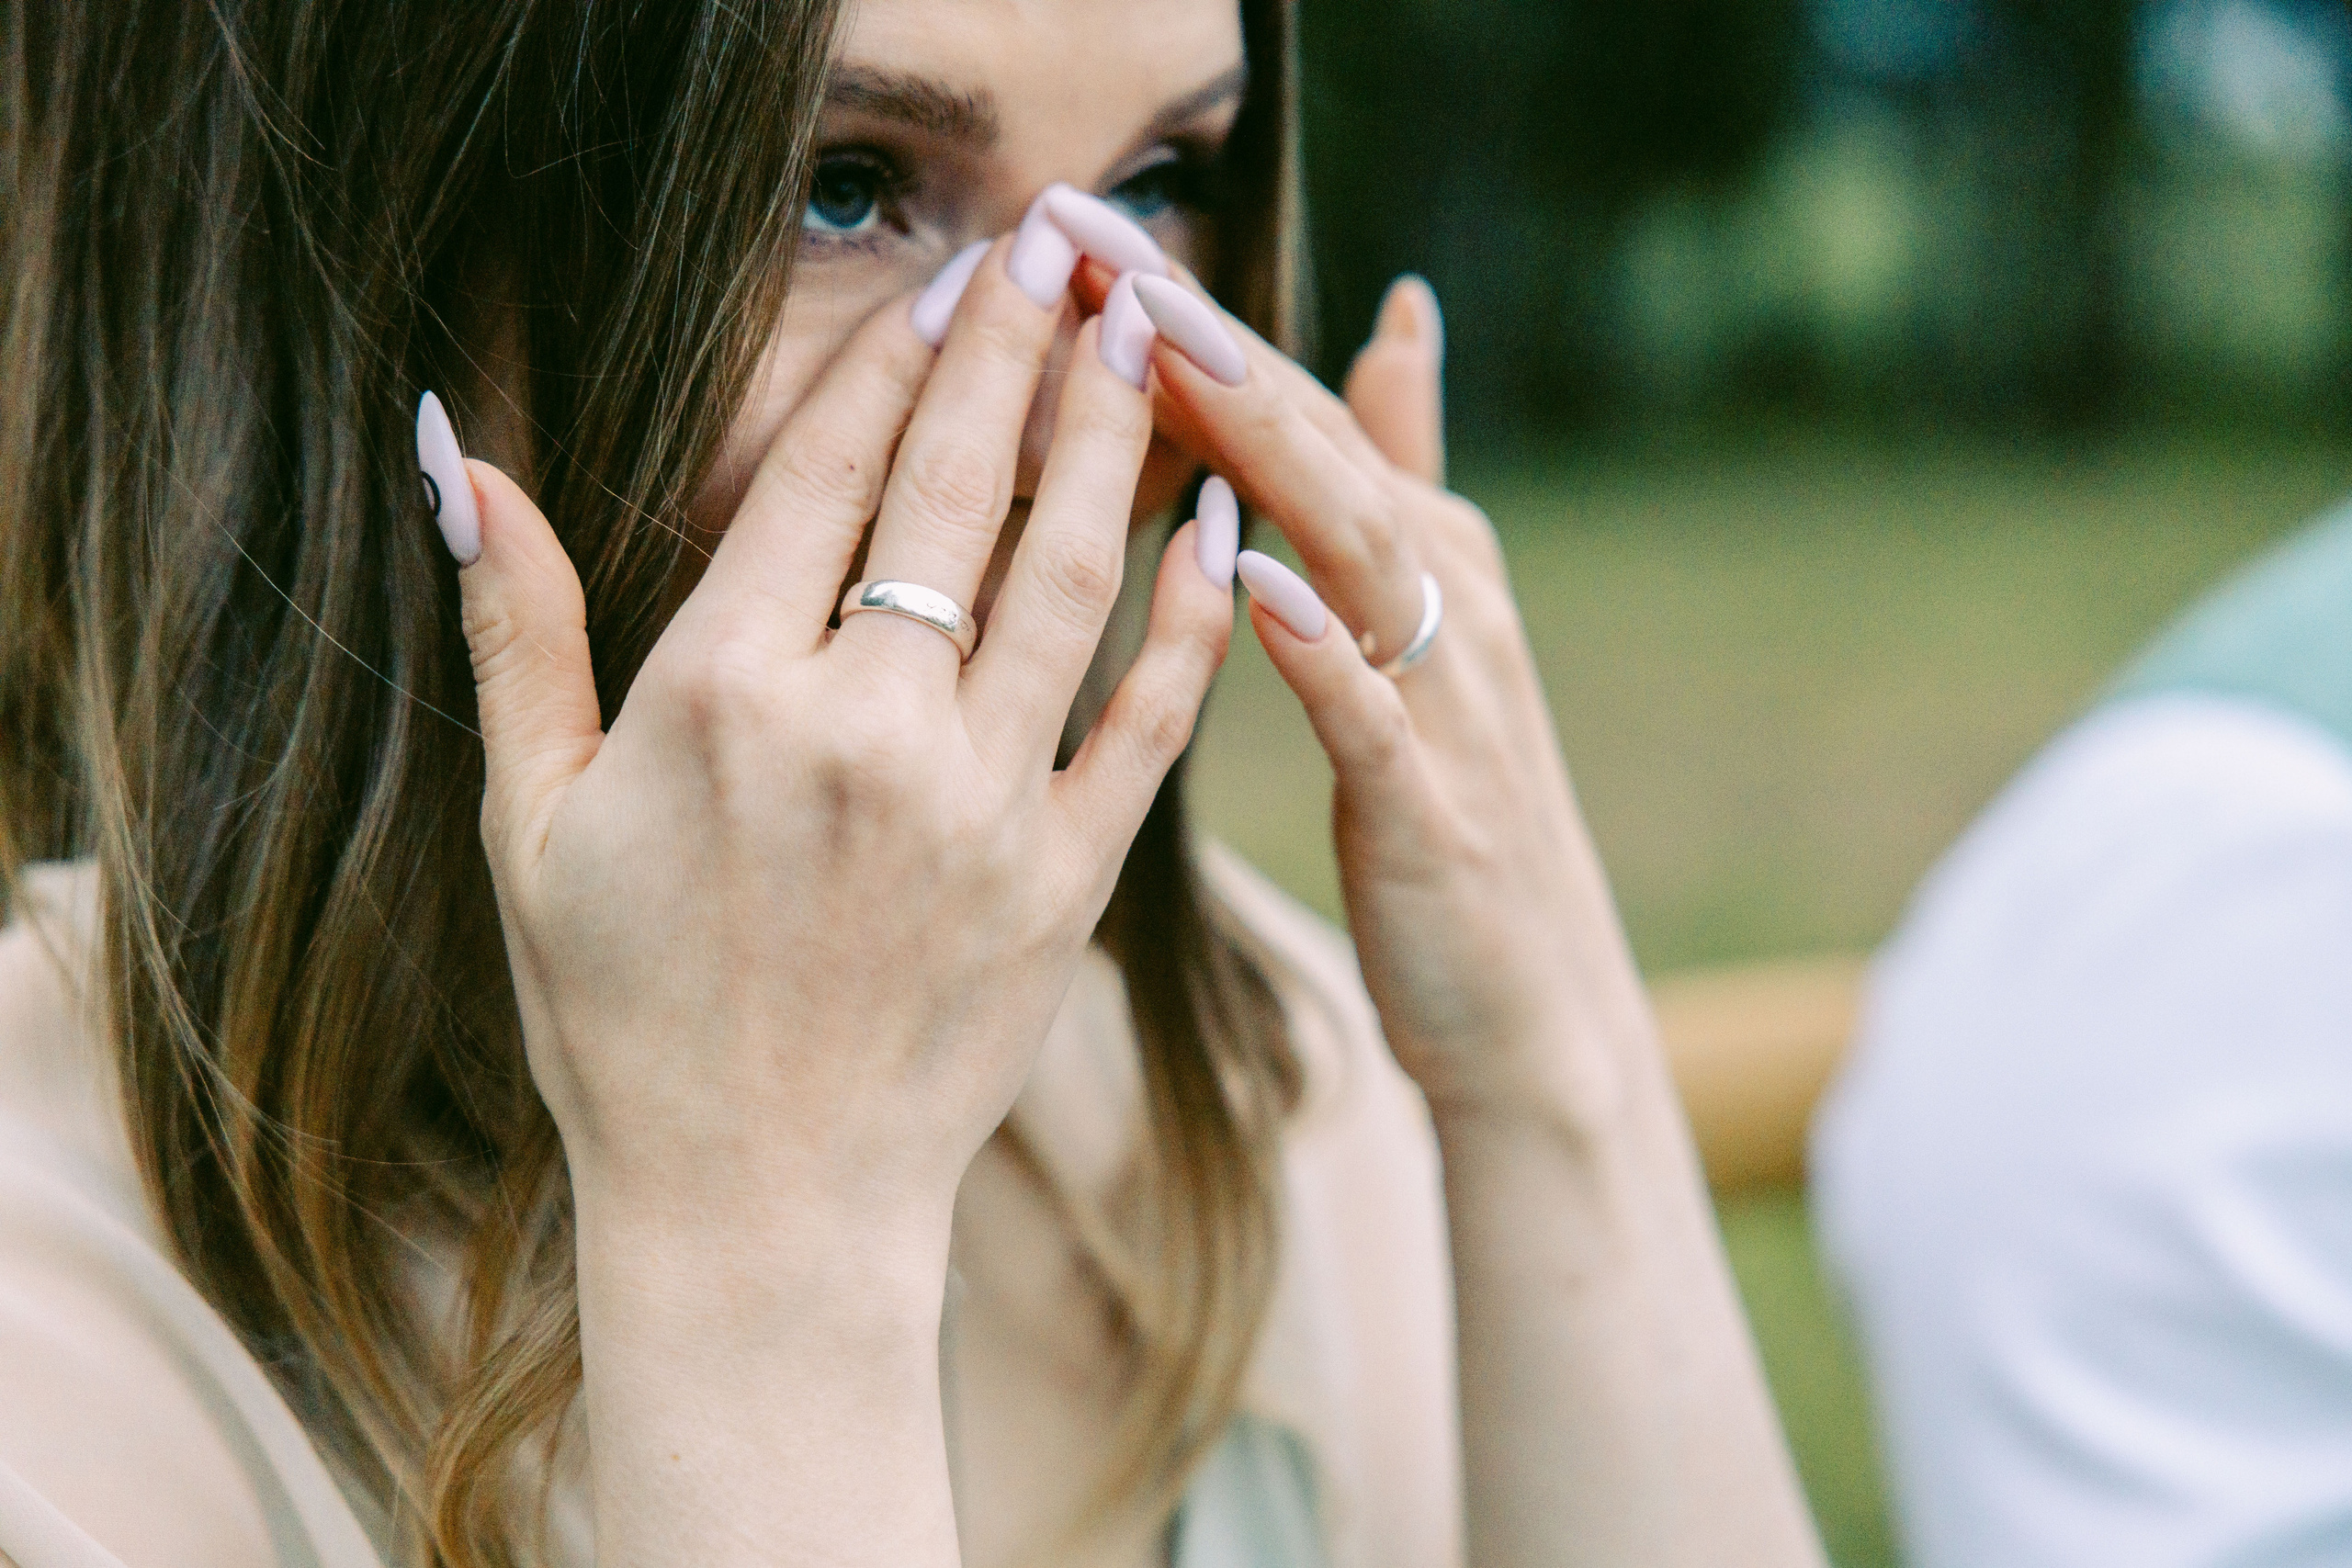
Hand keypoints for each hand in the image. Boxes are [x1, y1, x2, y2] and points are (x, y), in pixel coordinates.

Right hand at [446, 236, 1233, 1255]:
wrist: (761, 1208)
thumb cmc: (625, 1019)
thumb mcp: (530, 824)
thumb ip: (519, 631)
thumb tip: (461, 457)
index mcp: (722, 699)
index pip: (822, 477)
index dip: (894, 363)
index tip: (952, 284)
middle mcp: (862, 734)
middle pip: (956, 494)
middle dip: (1018, 354)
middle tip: (1071, 252)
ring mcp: (979, 808)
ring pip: (1067, 581)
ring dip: (1113, 443)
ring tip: (1150, 336)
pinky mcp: (1066, 883)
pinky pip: (1150, 721)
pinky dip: (1195, 615)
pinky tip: (1223, 522)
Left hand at [1140, 274, 1648, 1122]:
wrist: (1531, 1002)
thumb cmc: (1450, 805)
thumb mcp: (1423, 623)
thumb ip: (1400, 471)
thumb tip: (1396, 315)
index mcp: (1420, 550)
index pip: (1289, 407)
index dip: (1187, 312)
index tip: (1075, 223)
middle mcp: (1444, 596)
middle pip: (1317, 441)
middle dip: (1206, 333)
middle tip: (1095, 231)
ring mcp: (1446, 700)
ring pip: (1352, 543)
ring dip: (1260, 446)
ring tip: (1158, 355)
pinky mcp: (1434, 808)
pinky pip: (1373, 713)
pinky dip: (1321, 645)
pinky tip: (1254, 582)